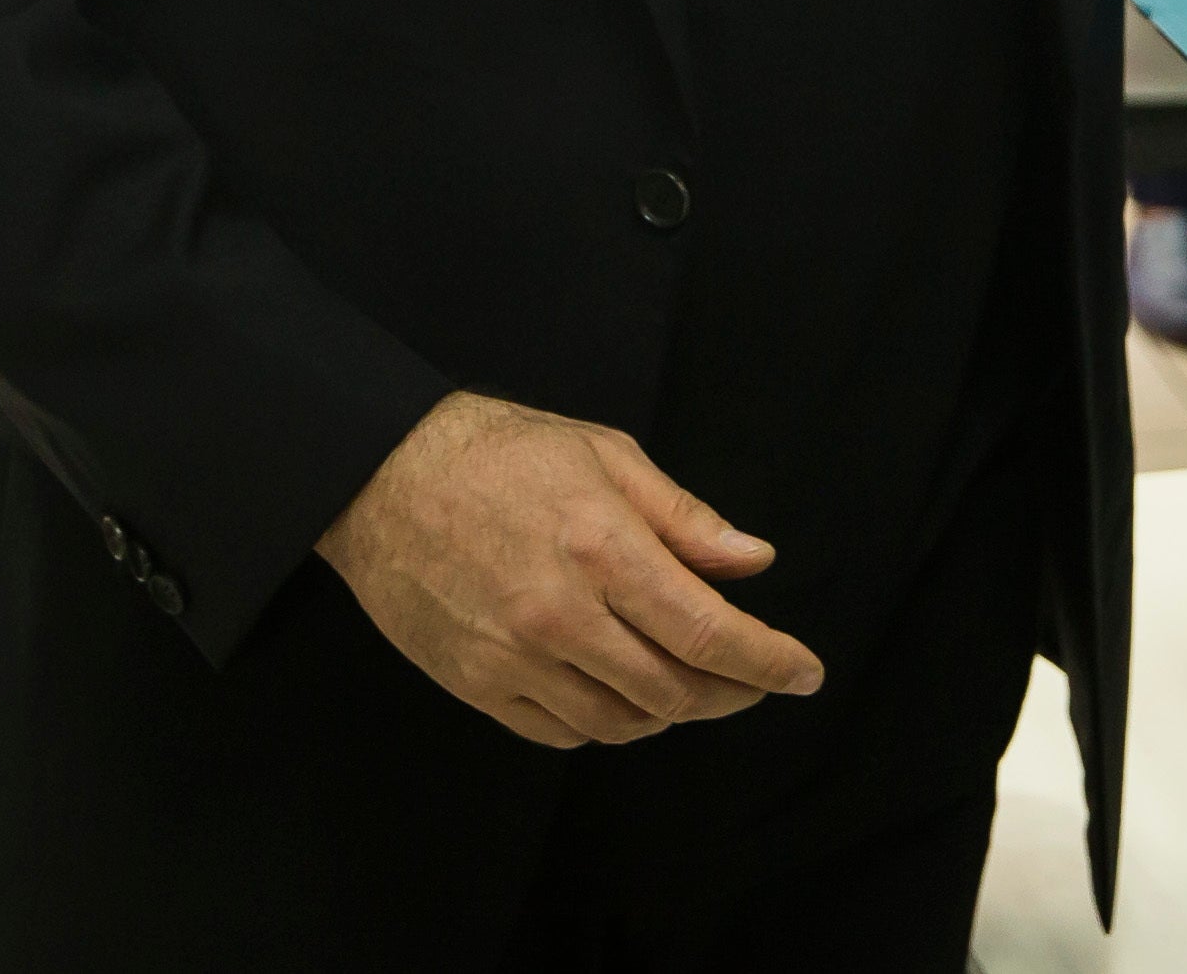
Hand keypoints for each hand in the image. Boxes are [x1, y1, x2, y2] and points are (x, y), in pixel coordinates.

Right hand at [316, 391, 821, 748]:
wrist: (382, 477)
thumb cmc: (501, 454)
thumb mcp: (608, 457)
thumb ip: (685, 519)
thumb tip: (753, 561)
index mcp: (602, 548)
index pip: (707, 631)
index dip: (767, 662)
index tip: (805, 674)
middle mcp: (559, 615)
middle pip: (672, 690)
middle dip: (731, 693)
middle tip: (756, 679)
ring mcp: (513, 659)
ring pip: (620, 722)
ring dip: (671, 713)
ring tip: (694, 685)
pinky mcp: (476, 685)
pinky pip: (561, 732)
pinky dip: (607, 724)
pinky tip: (624, 694)